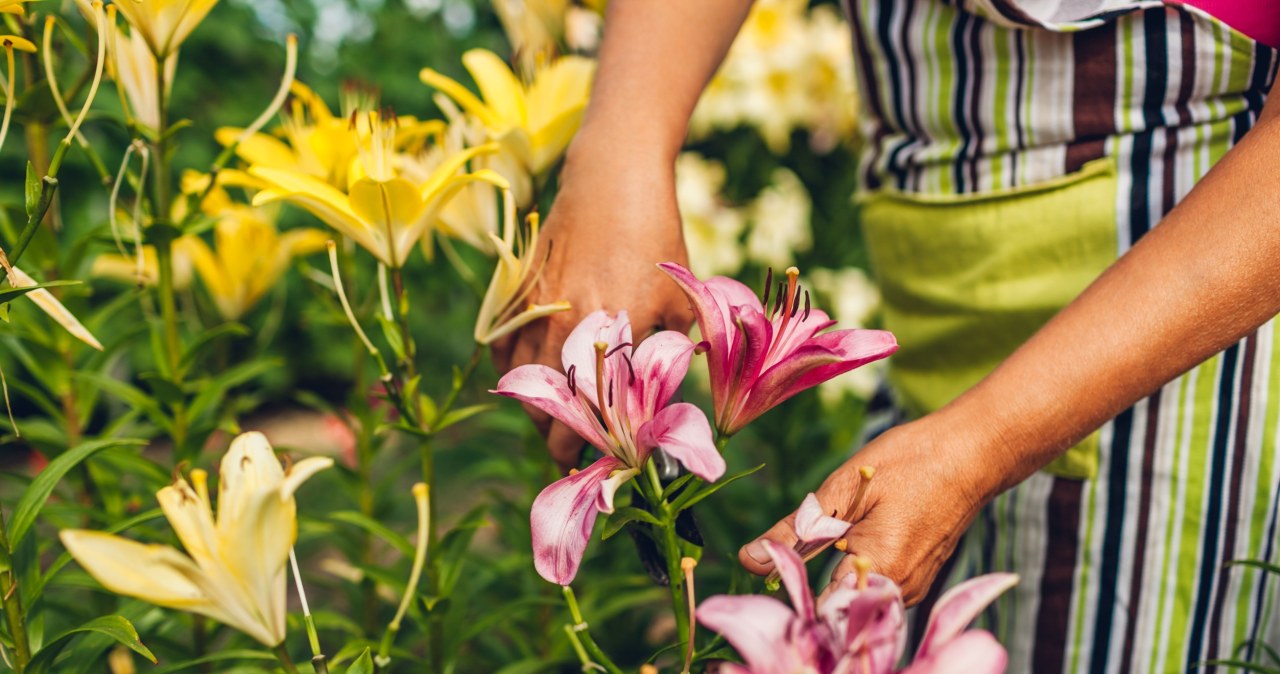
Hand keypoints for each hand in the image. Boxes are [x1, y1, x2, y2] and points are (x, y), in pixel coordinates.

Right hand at [492, 139, 693, 471]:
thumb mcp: (678, 301)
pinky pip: (502, 348)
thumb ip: (667, 355)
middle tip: (572, 452)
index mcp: (615, 334)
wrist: (612, 178)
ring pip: (521, 382)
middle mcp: (569, 328)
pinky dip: (510, 372)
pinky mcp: (519, 293)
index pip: (593, 415)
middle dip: (558, 440)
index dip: (589, 449)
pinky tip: (527, 379)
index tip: (596, 463)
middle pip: (549, 408)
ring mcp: (537, 310)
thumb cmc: (657, 238)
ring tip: (553, 422)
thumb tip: (659, 403)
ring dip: (535, 409)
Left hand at [737, 419, 997, 604]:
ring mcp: (912, 589)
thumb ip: (795, 531)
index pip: (821, 616)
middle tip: (792, 558)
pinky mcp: (917, 579)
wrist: (972, 452)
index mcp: (878, 573)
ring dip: (831, 580)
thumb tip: (749, 560)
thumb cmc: (910, 463)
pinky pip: (875, 589)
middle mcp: (899, 593)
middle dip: (808, 592)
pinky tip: (852, 540)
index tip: (769, 583)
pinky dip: (854, 572)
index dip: (791, 601)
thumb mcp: (842, 489)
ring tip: (829, 539)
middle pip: (837, 612)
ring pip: (855, 600)